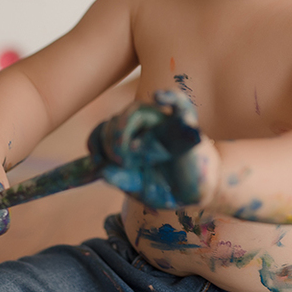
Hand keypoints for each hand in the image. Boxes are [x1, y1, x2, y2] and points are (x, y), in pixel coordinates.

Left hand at [88, 89, 218, 209]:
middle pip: (118, 117)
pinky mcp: (185, 127)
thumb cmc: (166, 187)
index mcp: (130, 139)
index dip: (96, 139)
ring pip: (138, 109)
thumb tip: (103, 172)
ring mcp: (163, 125)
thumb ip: (121, 179)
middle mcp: (144, 128)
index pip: (105, 128)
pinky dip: (170, 96)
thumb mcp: (138, 187)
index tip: (95, 158)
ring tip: (131, 151)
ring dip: (124, 127)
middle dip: (110, 139)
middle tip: (118, 162)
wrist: (195, 194)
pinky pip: (180, 103)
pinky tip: (158, 96)